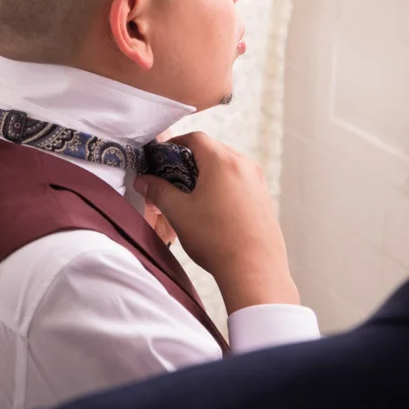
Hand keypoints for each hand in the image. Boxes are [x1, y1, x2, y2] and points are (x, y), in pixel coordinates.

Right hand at [134, 132, 296, 311]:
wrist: (254, 270)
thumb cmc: (217, 240)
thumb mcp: (179, 213)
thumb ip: (158, 191)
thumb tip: (143, 181)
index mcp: (222, 161)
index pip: (195, 138)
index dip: (175, 143)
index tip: (162, 156)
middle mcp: (244, 165)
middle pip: (212, 149)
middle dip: (190, 160)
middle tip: (172, 178)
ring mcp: (258, 181)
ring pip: (227, 165)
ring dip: (208, 173)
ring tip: (191, 196)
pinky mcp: (264, 197)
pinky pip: (240, 181)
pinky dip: (223, 186)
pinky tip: (212, 209)